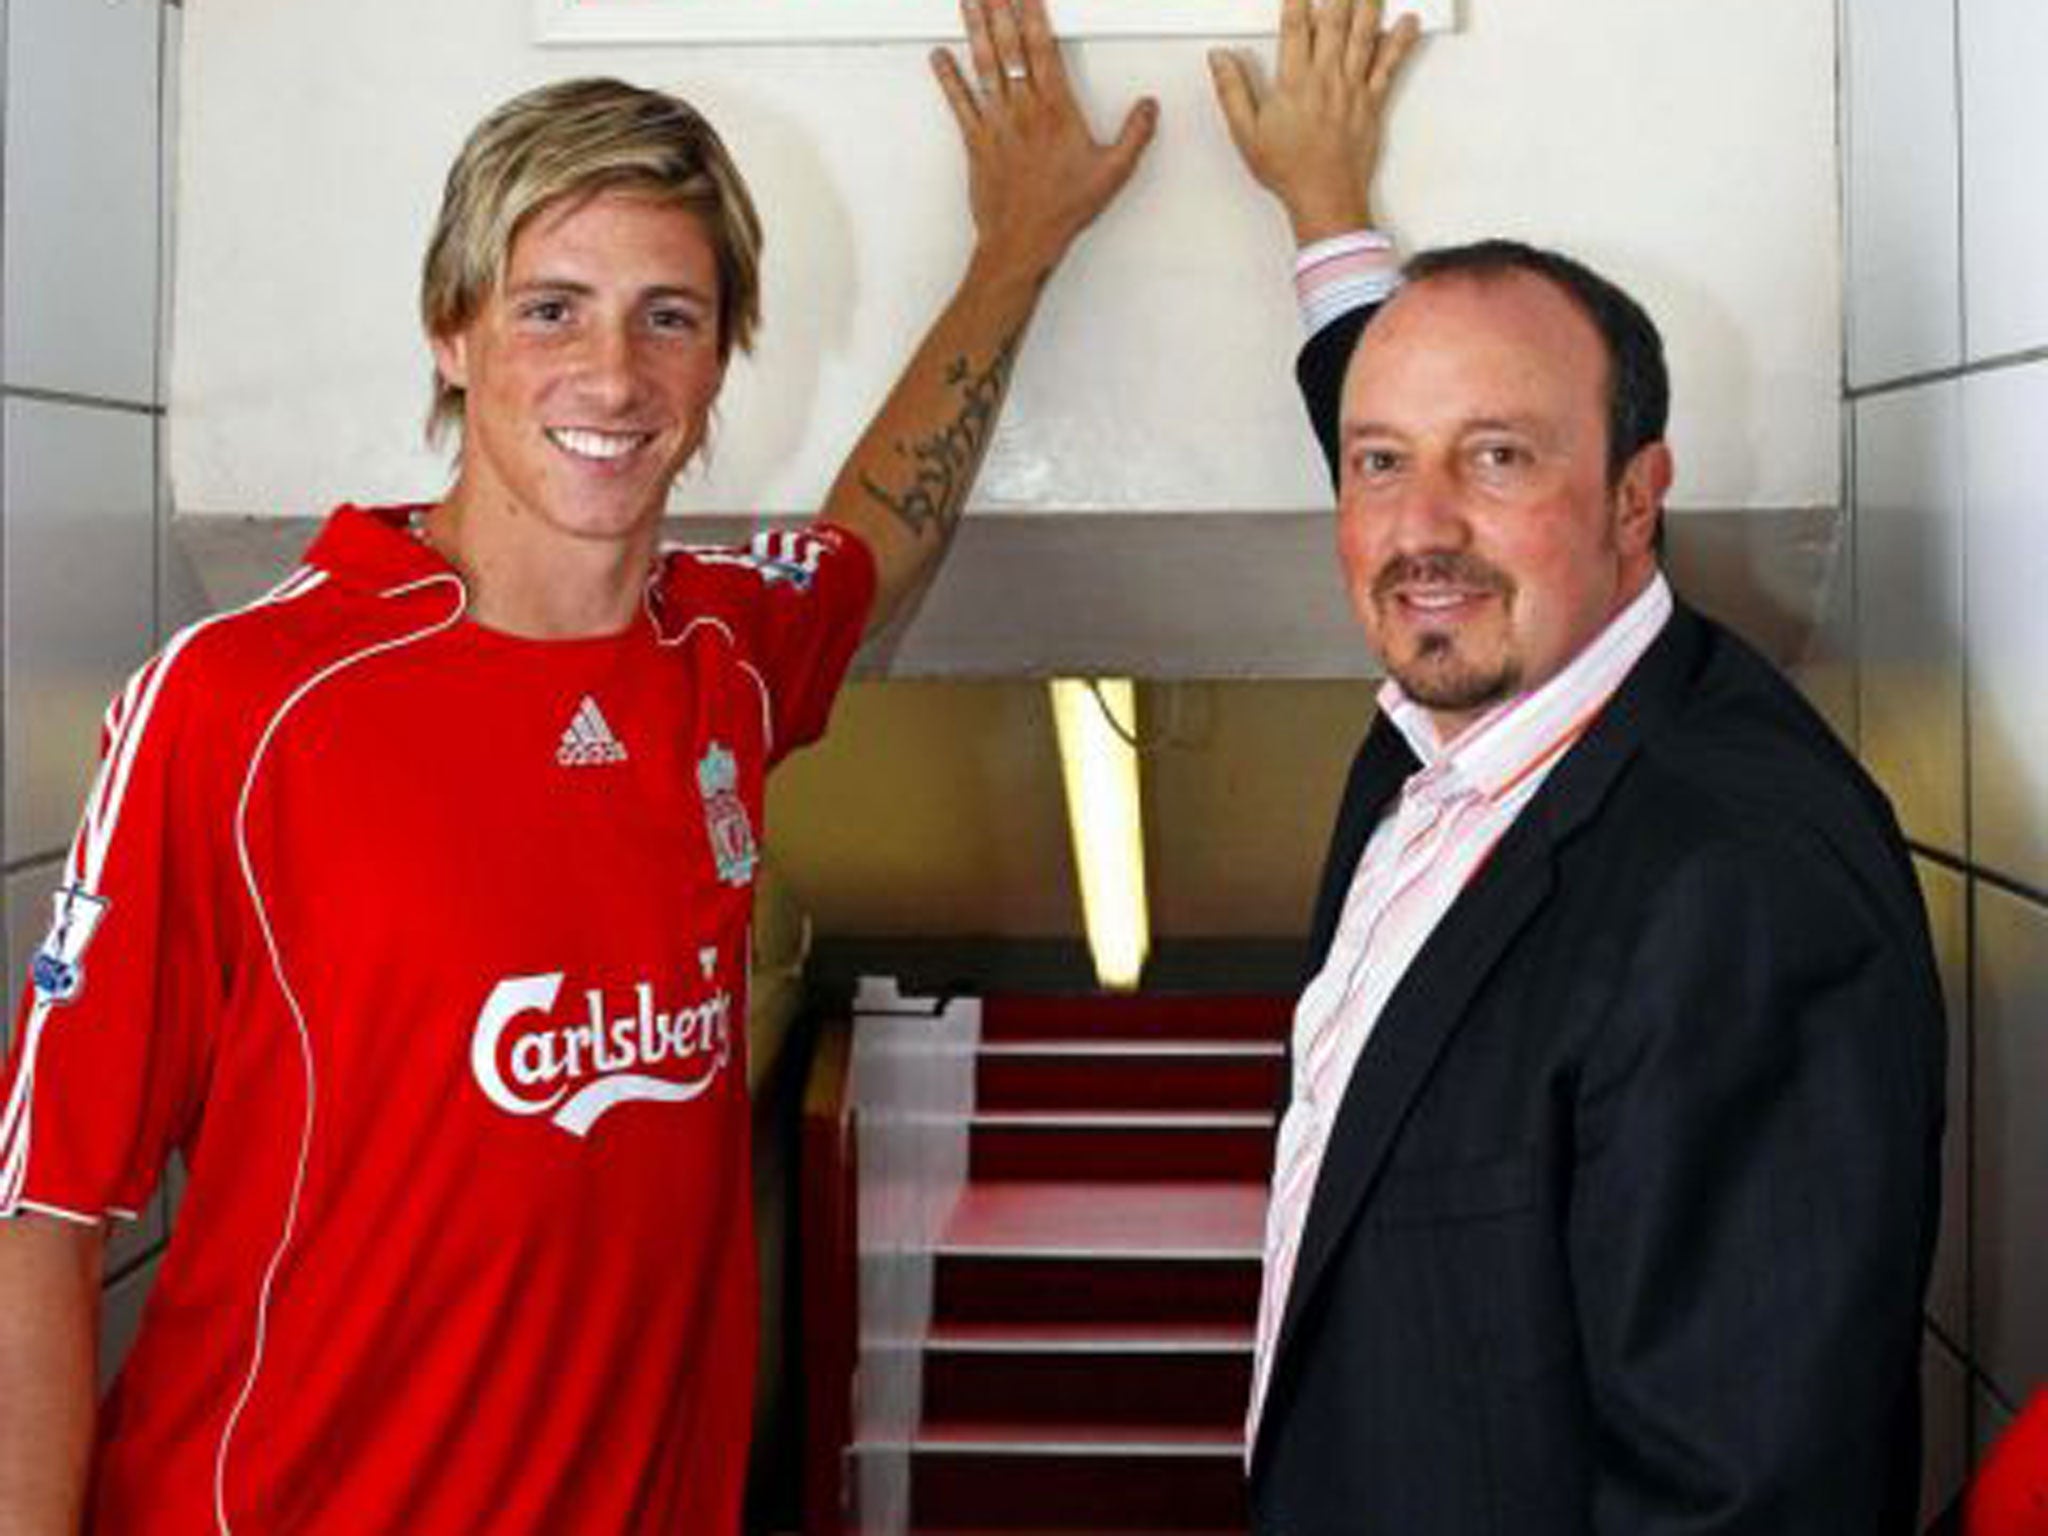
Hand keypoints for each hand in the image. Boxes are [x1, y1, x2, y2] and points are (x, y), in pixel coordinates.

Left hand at [931, 0, 1157, 286]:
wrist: (1022, 240)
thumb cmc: (1063, 209)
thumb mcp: (1113, 172)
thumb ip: (1134, 135)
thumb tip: (1149, 106)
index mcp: (1056, 110)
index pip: (1043, 47)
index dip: (1033, 12)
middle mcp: (1023, 109)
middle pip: (1009, 46)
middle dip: (1000, 7)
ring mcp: (997, 123)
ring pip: (984, 65)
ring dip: (975, 29)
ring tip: (968, 0)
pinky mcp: (976, 141)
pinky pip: (959, 103)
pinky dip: (948, 78)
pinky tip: (939, 56)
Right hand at [1209, 0, 1420, 241]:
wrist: (1325, 198)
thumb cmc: (1289, 169)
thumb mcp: (1246, 133)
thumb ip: (1232, 91)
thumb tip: (1219, 58)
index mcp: (1294, 83)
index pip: (1294, 26)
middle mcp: (1326, 78)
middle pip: (1333, 20)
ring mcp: (1352, 88)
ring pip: (1363, 34)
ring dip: (1368, 3)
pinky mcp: (1372, 101)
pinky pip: (1390, 66)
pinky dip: (1400, 42)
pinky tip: (1408, 21)